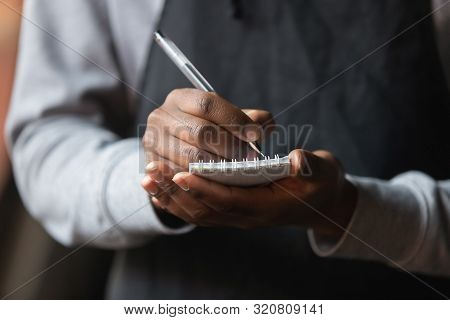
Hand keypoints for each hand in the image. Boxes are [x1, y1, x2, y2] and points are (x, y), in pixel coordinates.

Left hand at [141, 149, 356, 235]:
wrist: (319, 202)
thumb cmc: (320, 183)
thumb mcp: (323, 172)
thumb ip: (310, 166)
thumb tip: (297, 159)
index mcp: (267, 206)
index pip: (230, 200)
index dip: (205, 187)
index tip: (180, 172)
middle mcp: (248, 216)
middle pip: (206, 207)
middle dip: (177, 190)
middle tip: (151, 171)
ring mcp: (238, 217)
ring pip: (198, 212)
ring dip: (171, 196)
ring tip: (147, 178)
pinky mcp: (231, 212)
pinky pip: (199, 211)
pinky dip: (177, 202)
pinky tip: (158, 191)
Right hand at [142, 88, 272, 170]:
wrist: (174, 152)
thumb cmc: (207, 133)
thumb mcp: (225, 120)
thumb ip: (248, 119)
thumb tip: (267, 124)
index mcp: (181, 98)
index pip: (208, 104)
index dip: (234, 119)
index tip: (255, 135)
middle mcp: (161, 115)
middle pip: (201, 132)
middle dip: (230, 147)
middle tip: (250, 158)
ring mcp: (153, 140)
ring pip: (191, 157)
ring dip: (219, 166)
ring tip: (238, 170)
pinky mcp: (152, 163)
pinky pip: (180, 175)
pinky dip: (202, 180)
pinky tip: (220, 182)